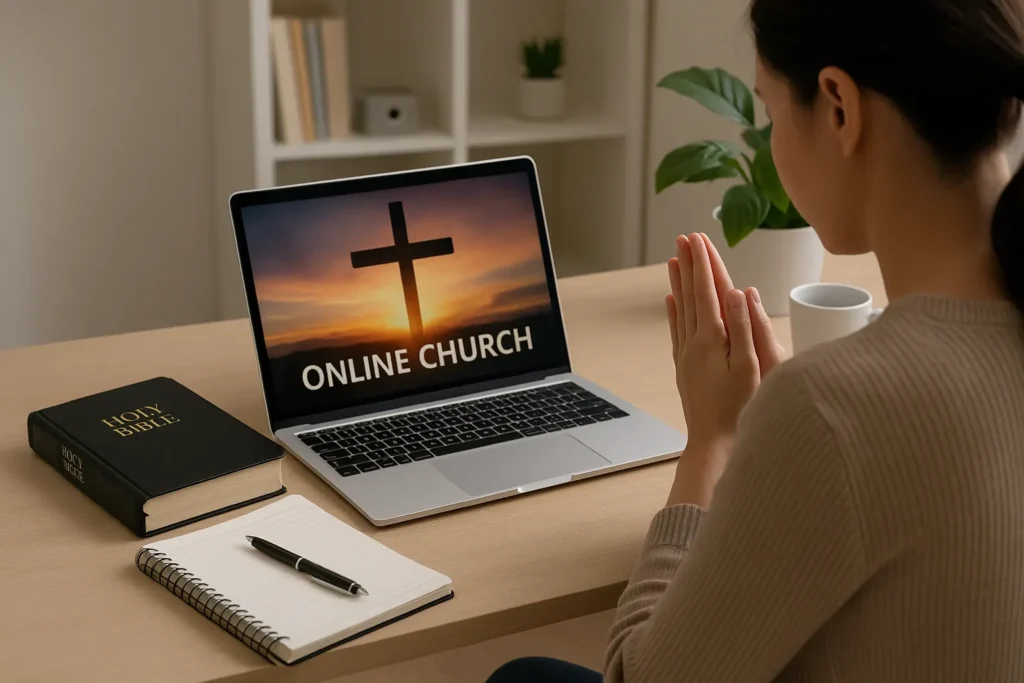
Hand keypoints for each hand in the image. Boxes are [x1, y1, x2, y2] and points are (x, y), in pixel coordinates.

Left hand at [664, 234, 784, 507]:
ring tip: (674, 260)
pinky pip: (678, 330)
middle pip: (691, 294)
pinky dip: (675, 311)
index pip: (707, 290)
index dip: (704, 263)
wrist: (714, 443)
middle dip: (690, 264)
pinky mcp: (685, 367)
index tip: (699, 239)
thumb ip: (745, 328)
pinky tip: (671, 301)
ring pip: (681, 309)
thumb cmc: (739, 409)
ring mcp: (687, 354)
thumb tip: (741, 292)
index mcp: (713, 338)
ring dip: (679, 282)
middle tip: (684, 238)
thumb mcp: (751, 367)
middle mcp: (695, 342)